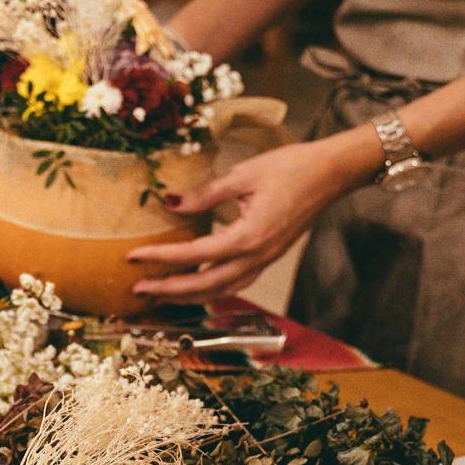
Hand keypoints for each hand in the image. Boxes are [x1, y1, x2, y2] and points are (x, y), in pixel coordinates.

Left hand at [125, 134, 377, 301]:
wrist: (332, 173)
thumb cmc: (290, 168)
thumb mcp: (242, 175)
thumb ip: (204, 194)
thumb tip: (167, 202)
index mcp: (249, 237)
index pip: (195, 255)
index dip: (161, 258)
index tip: (133, 258)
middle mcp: (257, 257)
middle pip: (205, 285)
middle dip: (169, 290)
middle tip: (137, 290)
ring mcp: (265, 260)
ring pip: (221, 290)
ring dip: (188, 296)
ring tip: (159, 296)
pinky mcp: (268, 257)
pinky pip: (236, 283)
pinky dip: (211, 290)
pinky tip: (195, 287)